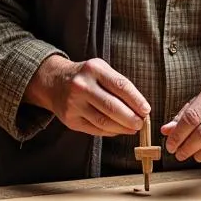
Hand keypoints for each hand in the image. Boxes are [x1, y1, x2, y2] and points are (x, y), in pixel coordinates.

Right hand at [26, 56, 148, 135]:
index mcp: (94, 69)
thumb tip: (141, 108)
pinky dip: (110, 132)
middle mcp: (82, 85)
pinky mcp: (70, 119)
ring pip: (104, 121)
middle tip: (141, 124)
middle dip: (131, 118)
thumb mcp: (101, 70)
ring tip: (133, 128)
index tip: (146, 110)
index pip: (120, 86)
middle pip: (112, 107)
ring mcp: (74, 104)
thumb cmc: (86, 77)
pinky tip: (118, 130)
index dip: (136, 100)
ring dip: (122, 128)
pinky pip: (95, 129)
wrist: (54, 82)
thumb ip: (119, 85)